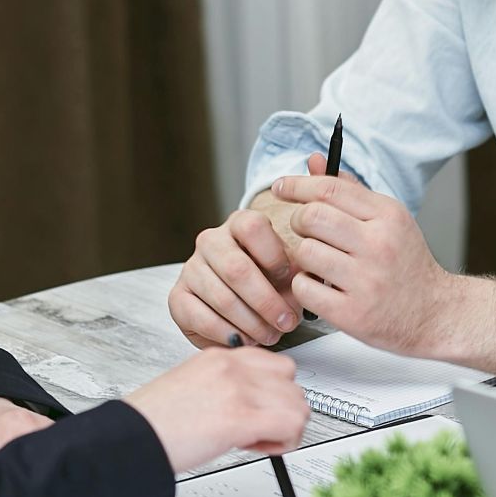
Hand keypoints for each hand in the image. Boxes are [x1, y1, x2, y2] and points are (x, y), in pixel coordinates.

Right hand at [125, 346, 309, 472]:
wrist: (132, 439)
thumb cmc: (155, 421)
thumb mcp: (193, 384)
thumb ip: (227, 385)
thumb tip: (256, 404)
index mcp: (220, 356)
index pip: (275, 364)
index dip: (273, 394)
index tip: (258, 412)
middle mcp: (233, 367)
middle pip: (292, 384)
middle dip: (282, 412)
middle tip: (258, 430)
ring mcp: (239, 389)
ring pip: (298, 406)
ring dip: (284, 429)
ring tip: (255, 440)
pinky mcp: (242, 417)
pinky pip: (292, 426)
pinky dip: (284, 443)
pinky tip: (257, 447)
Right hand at [168, 152, 355, 348]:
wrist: (250, 307)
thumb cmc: (278, 279)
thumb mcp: (301, 253)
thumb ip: (313, 210)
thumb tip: (317, 157)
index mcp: (240, 223)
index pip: (253, 226)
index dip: (275, 257)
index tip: (291, 278)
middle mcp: (211, 241)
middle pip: (236, 268)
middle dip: (267, 301)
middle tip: (288, 322)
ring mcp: (191, 268)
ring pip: (220, 296)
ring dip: (251, 322)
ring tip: (272, 334)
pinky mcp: (178, 298)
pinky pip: (200, 317)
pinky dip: (228, 333)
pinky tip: (245, 340)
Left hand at [270, 172, 451, 355]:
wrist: (434, 313)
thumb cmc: (405, 263)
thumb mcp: (388, 219)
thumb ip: (350, 190)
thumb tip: (314, 162)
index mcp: (388, 216)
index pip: (330, 188)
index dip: (297, 185)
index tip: (281, 187)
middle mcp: (379, 245)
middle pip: (312, 217)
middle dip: (299, 221)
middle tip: (306, 230)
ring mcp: (366, 281)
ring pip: (305, 252)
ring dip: (303, 256)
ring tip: (319, 263)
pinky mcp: (353, 314)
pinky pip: (304, 288)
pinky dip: (304, 287)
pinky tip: (320, 287)